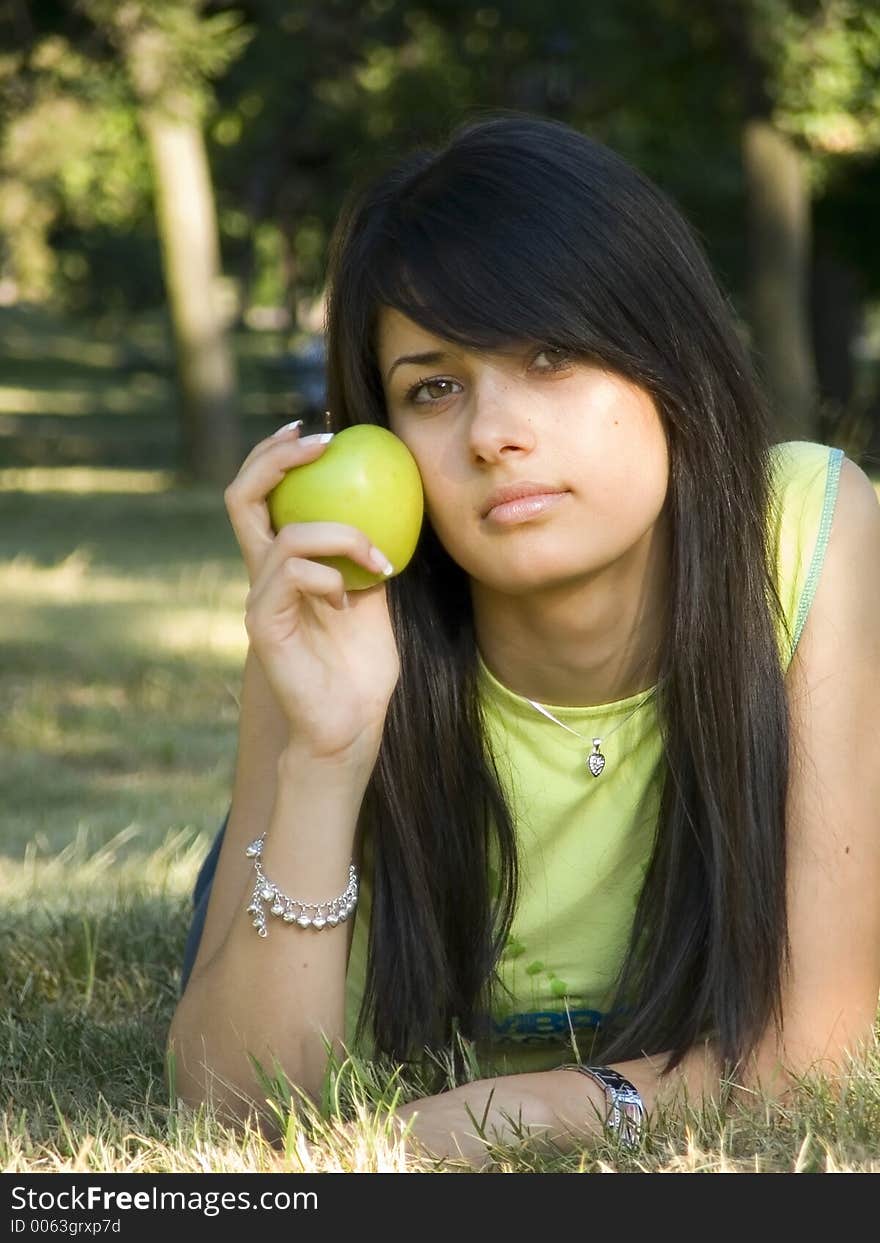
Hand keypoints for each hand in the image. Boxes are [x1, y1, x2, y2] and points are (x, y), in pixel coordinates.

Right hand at [224, 424, 400, 760]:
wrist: (350, 722)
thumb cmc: (364, 662)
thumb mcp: (374, 591)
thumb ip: (368, 548)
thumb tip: (397, 493)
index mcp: (284, 562)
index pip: (264, 494)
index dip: (281, 454)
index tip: (325, 431)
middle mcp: (263, 574)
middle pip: (241, 496)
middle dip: (276, 458)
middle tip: (322, 442)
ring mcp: (259, 598)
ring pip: (281, 535)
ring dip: (340, 534)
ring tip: (378, 559)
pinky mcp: (262, 624)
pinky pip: (291, 575)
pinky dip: (328, 575)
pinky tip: (351, 599)